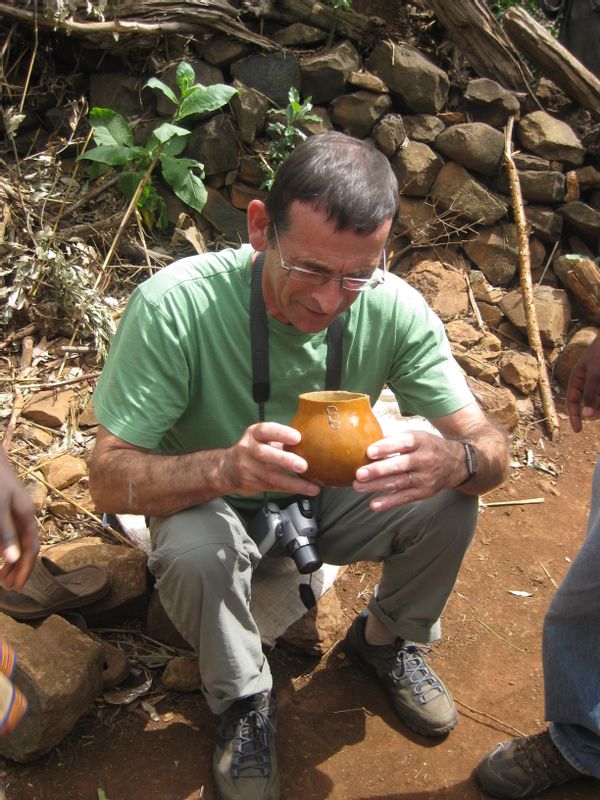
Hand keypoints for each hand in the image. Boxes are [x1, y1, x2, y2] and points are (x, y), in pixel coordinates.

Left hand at [0, 452, 39, 589]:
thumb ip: (5, 533)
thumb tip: (11, 558)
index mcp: (26, 516)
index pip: (32, 548)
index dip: (25, 568)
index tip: (15, 586)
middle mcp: (23, 516)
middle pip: (27, 546)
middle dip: (19, 567)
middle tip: (9, 586)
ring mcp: (13, 511)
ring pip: (17, 541)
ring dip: (11, 559)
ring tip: (3, 575)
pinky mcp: (4, 508)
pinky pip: (9, 533)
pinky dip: (5, 546)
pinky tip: (0, 553)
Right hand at [221, 422, 320, 497]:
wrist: (226, 470)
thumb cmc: (252, 450)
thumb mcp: (261, 439)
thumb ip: (280, 439)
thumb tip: (312, 440)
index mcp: (253, 434)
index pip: (265, 430)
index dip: (281, 433)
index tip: (297, 437)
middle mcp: (248, 450)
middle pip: (265, 454)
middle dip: (285, 460)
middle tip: (303, 465)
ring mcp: (248, 468)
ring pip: (271, 477)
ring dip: (293, 482)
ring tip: (311, 487)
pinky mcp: (252, 484)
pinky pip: (274, 487)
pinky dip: (292, 489)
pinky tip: (306, 490)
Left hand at [353, 430, 464, 511]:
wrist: (455, 463)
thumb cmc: (427, 447)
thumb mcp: (416, 437)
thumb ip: (395, 440)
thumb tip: (367, 443)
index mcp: (420, 442)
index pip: (403, 444)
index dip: (386, 448)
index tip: (369, 452)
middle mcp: (424, 460)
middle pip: (400, 466)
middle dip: (378, 470)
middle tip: (359, 474)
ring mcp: (425, 478)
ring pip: (399, 483)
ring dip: (377, 486)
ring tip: (358, 487)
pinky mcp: (424, 492)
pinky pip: (405, 498)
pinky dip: (389, 502)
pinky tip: (374, 504)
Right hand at [567, 333, 599, 432]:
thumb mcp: (594, 374)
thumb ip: (590, 394)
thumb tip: (585, 416)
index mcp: (577, 379)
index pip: (572, 401)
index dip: (574, 416)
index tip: (578, 430)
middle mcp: (587, 381)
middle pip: (588, 402)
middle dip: (593, 409)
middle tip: (598, 414)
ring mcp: (597, 381)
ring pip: (597, 399)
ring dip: (599, 404)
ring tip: (599, 392)